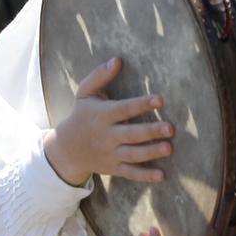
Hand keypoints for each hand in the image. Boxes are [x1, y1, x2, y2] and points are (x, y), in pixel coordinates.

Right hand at [42, 57, 174, 186]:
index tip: (159, 99)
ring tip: (169, 148)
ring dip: (151, 153)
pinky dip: (145, 176)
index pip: (123, 109)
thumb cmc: (81, 115)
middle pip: (131, 134)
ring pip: (133, 154)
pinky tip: (162, 175)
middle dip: (150, 131)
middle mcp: (107, 136)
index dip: (141, 104)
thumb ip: (100, 76)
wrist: (66, 150)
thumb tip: (117, 60)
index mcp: (102, 115)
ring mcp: (110, 154)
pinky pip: (130, 173)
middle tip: (170, 128)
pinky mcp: (113, 168)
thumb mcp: (84, 94)